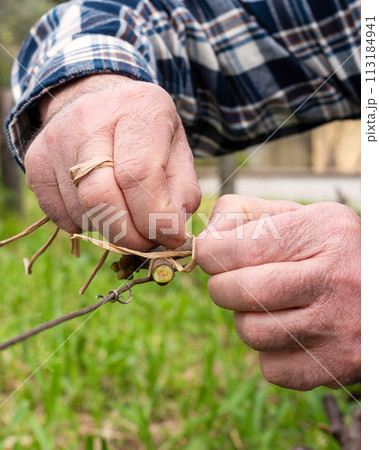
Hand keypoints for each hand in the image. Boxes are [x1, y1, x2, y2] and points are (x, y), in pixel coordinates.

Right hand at [25, 74, 200, 249]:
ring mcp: (55, 140)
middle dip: (129, 234)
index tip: (170, 237)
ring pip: (81, 211)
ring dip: (109, 229)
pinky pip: (61, 217)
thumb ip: (183, 192)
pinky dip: (87, 224)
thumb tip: (171, 233)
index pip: (138, 173)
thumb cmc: (146, 135)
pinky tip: (100, 205)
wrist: (100, 105)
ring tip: (125, 211)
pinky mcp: (34, 161)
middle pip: (100, 196)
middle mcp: (89, 118)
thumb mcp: (178, 152)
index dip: (155, 216)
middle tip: (146, 242)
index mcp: (138, 109)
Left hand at [196, 196, 360, 390]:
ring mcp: (336, 327)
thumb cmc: (327, 251)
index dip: (211, 254)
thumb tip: (204, 239)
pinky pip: (271, 368)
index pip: (240, 247)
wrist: (378, 296)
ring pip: (251, 332)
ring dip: (245, 319)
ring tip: (265, 307)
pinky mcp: (334, 366)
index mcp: (323, 232)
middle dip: (221, 287)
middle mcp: (333, 278)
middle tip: (231, 282)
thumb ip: (245, 214)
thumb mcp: (299, 216)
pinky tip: (287, 332)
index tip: (211, 256)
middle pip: (240, 291)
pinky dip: (269, 352)